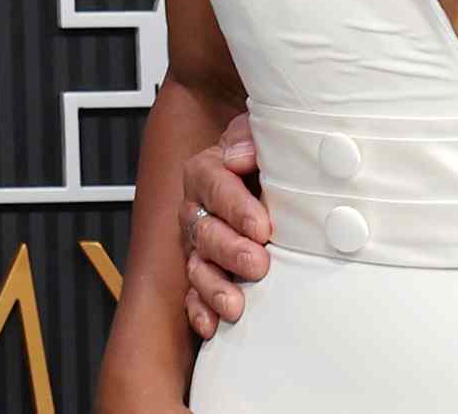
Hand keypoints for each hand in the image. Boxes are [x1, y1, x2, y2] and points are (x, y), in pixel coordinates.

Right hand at [179, 113, 270, 338]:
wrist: (262, 169)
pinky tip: (212, 325)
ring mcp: (197, 242)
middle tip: (258, 264)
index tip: (262, 226)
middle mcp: (197, 208)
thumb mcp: (259, 132)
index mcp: (207, 171)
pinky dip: (200, 310)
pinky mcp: (203, 268)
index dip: (236, 207)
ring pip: (197, 266)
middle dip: (231, 251)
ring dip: (215, 287)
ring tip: (236, 305)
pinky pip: (193, 293)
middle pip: (205, 231)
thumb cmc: (264, 152)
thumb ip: (248, 138)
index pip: (214, 185)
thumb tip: (240, 156)